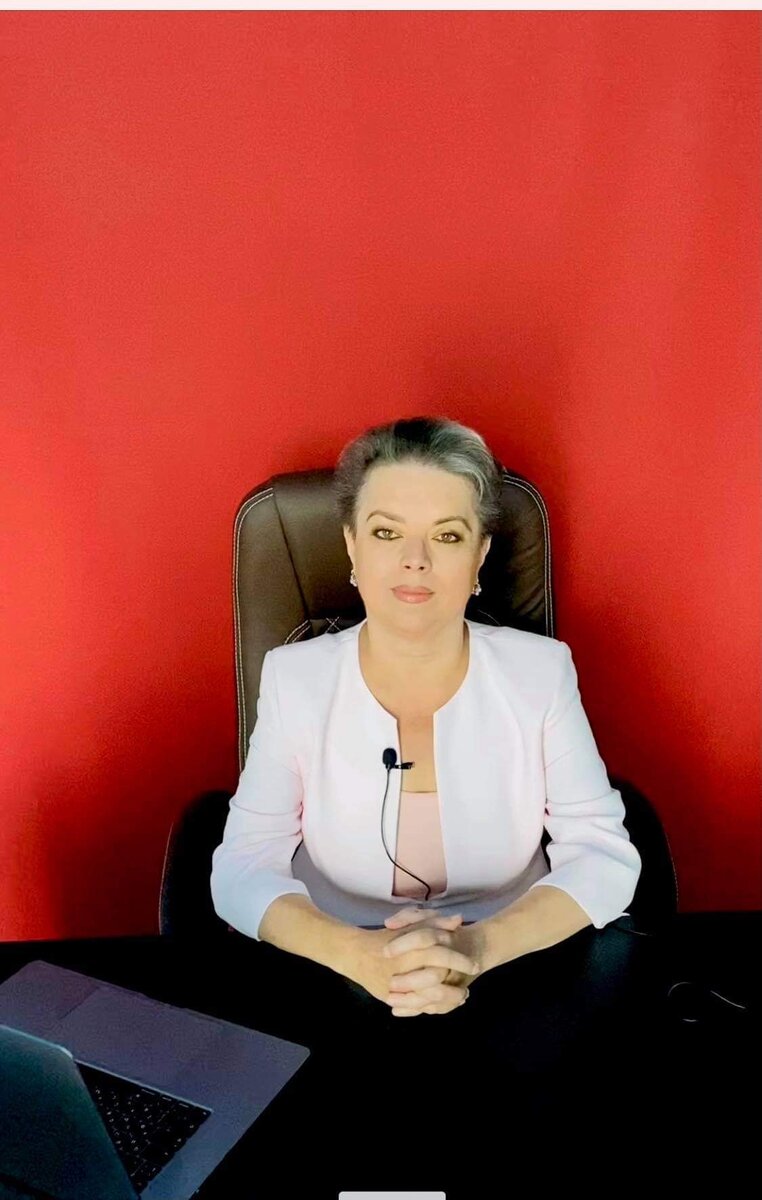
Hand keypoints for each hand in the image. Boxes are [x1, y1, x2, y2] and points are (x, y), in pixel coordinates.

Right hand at [342, 909, 480, 1015]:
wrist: (354, 953)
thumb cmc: (386, 936)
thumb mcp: (410, 925)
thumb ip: (433, 922)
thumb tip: (458, 920)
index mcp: (409, 949)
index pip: (440, 955)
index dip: (459, 960)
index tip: (474, 964)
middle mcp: (404, 969)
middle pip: (437, 978)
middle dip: (456, 983)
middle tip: (469, 986)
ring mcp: (397, 987)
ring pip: (429, 997)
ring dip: (449, 998)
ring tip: (462, 996)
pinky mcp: (392, 999)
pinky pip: (416, 1007)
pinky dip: (433, 1006)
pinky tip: (446, 1003)